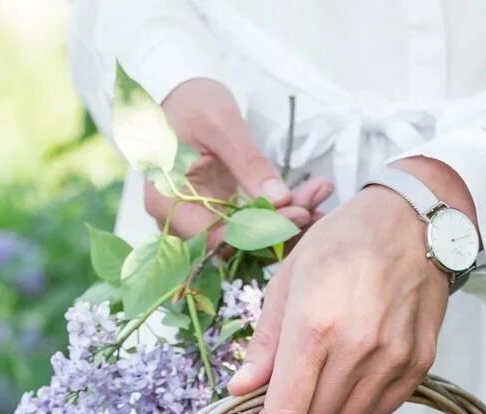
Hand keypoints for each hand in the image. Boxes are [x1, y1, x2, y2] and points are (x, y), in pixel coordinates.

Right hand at [148, 78, 332, 245]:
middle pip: (234, 243)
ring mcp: (197, 222)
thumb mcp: (221, 123)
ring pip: (246, 239)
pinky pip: (249, 227)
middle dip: (278, 228)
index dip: (259, 231)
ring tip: (319, 204)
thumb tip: (280, 200)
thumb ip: (249, 162)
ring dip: (283, 225)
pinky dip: (277, 217)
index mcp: (166, 202)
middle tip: (315, 207)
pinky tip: (308, 205)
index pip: (216, 236)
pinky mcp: (215, 217)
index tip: (297, 213)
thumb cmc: (191, 102)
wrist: (182, 97)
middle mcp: (178, 222)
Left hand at [229, 161, 471, 413]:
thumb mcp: (289, 280)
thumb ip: (265, 342)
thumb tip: (240, 390)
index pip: (286, 412)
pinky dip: (362, 402)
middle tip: (295, 386)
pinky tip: (358, 370)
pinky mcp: (417, 363)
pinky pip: (379, 412)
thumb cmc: (343, 242)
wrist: (412, 221)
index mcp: (314, 325)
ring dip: (329, 409)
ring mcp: (391, 359)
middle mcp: (355, 348)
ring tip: (328, 372)